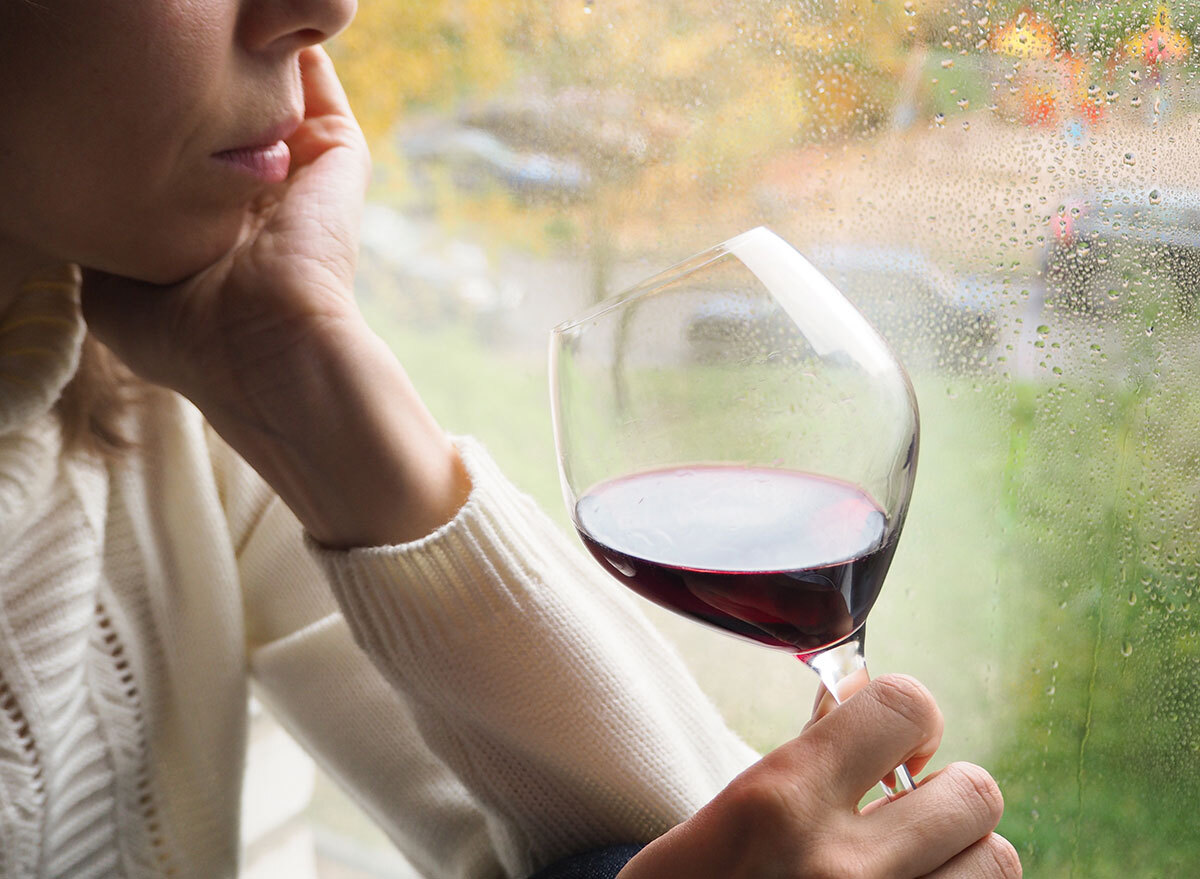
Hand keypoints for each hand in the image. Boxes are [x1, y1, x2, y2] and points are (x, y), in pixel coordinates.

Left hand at [80, 45, 369, 429]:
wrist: (271, 351)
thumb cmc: (190, 339)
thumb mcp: (114, 295)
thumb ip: (105, 241)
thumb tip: (84, 197)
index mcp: (211, 225)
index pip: (185, 152)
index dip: (154, 116)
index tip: (115, 84)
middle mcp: (257, 193)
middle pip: (229, 113)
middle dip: (199, 77)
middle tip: (160, 41)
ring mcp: (301, 171)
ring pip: (276, 89)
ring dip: (249, 57)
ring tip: (208, 22)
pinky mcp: (338, 154)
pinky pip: (320, 81)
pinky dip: (296, 51)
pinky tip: (254, 27)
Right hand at [620, 675, 1019, 878]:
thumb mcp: (718, 820)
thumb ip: (798, 758)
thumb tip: (859, 699)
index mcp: (778, 803)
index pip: (904, 708)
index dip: (911, 716)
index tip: (896, 744)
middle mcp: (841, 870)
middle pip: (975, 793)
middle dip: (945, 796)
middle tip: (906, 815)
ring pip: (995, 862)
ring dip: (961, 858)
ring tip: (916, 866)